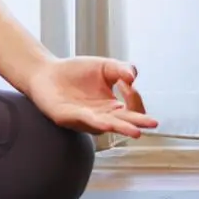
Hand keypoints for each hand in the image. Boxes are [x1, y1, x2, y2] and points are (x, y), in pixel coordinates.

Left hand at [23, 57, 158, 138]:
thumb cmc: (77, 72)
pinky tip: (106, 122)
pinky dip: (96, 121)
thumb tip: (134, 77)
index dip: (134, 97)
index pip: (133, 109)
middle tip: (152, 124)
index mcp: (113, 106)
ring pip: (107, 125)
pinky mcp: (67, 118)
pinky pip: (84, 121)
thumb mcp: (105, 66)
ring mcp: (85, 119)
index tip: (127, 81)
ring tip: (135, 131)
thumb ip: (121, 69)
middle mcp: (102, 117)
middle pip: (124, 122)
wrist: (46, 71)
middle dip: (137, 123)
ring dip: (120, 127)